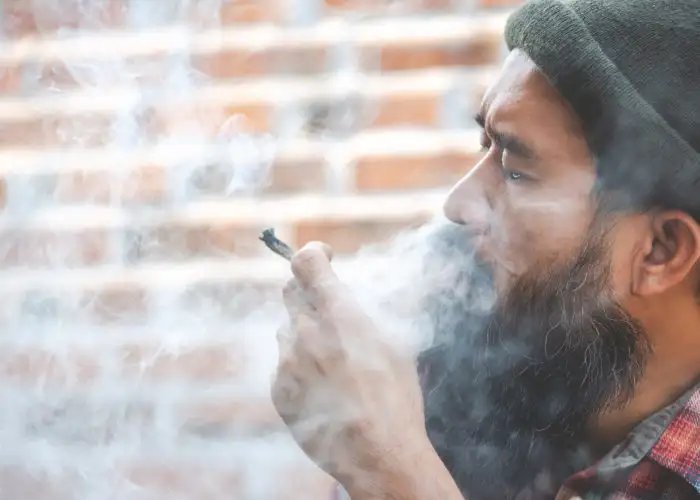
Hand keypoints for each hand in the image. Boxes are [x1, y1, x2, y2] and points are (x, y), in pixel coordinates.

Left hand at [271, 242, 427, 486]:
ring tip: (334, 363)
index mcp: (339, 314)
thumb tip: (344, 298)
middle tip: (329, 310)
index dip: (314, 254)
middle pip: (291, 291)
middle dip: (309, 293)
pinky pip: (283, 364)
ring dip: (304, 334)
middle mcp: (305, 332)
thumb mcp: (392, 342)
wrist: (378, 454)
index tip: (324, 257)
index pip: (306, 262)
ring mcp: (287, 362)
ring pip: (287, 330)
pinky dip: (299, 366)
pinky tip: (325, 389)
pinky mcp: (278, 389)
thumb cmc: (395, 397)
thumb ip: (360, 312)